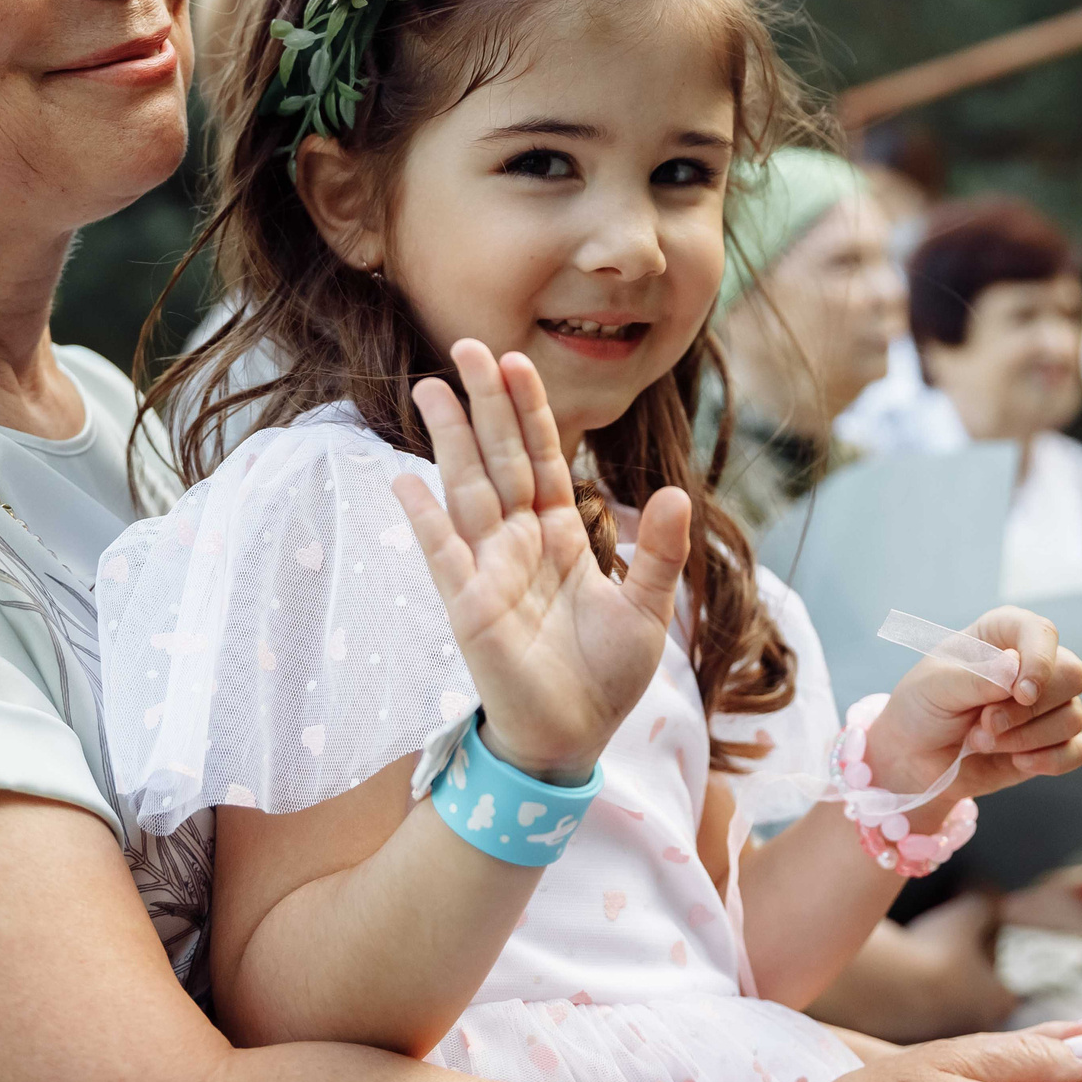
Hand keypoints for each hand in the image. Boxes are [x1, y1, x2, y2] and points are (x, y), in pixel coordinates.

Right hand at [391, 340, 687, 784]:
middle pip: (499, 457)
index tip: (515, 359)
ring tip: (431, 387)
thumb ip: (661, 552)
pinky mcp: (469, 606)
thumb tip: (677, 492)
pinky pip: (443, 554)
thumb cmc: (605, 675)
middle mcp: (518, 542)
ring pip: (467, 489)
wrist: (573, 738)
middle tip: (465, 343)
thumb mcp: (647, 608)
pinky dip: (423, 519)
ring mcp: (488, 569)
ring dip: (449, 439)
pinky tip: (404, 478)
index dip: (529, 410)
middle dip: (484, 402)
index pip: (543, 457)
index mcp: (560, 535)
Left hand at [867, 605, 1081, 806]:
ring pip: (1072, 717)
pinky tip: (1016, 762)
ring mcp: (1047, 704)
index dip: (1040, 662)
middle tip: (986, 724)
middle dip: (1028, 711)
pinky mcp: (1052, 741)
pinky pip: (1077, 750)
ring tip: (980, 742)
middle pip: (1072, 675)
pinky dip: (1049, 761)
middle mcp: (1033, 664)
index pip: (1042, 633)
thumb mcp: (935, 687)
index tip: (1020, 694)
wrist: (916, 756)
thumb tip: (1015, 667)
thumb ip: (975, 677)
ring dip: (1025, 739)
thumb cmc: (923, 707)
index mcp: (1003, 634)